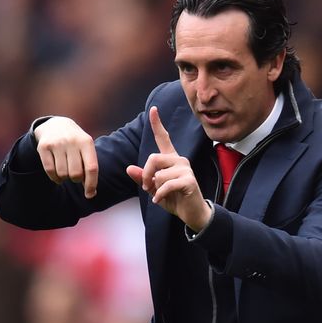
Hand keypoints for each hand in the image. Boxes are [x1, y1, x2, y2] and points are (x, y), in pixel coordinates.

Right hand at [34, 116, 97, 198]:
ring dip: (65, 178)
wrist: (56, 125)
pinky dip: (55, 178)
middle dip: (76, 179)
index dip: (91, 184)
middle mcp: (71, 141)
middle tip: (75, 175)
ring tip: (66, 171)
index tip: (90, 194)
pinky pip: (50, 171)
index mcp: (86, 142)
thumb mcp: (86, 149)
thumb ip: (89, 167)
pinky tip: (58, 175)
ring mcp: (56, 143)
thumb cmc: (76, 143)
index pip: (91, 168)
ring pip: (62, 174)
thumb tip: (91, 192)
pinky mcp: (43, 147)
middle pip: (75, 174)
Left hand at [126, 106, 211, 230]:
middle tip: (147, 187)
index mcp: (171, 159)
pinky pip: (166, 185)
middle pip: (153, 158)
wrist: (192, 213)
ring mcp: (185, 169)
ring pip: (159, 174)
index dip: (157, 124)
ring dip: (154, 188)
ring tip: (159, 195)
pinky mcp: (189, 180)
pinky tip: (159, 200)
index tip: (153, 109)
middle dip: (146, 174)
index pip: (164, 138)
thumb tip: (129, 168)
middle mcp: (179, 160)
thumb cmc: (174, 198)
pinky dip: (159, 195)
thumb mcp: (154, 188)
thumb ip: (143, 178)